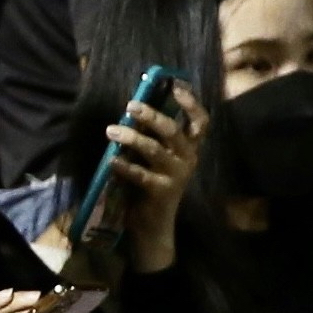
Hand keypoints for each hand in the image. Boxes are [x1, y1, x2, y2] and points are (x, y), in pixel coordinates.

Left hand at [105, 85, 208, 271]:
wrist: (154, 226)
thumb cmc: (152, 185)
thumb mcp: (158, 159)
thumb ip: (153, 137)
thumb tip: (135, 108)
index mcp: (190, 149)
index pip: (201, 123)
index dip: (192, 104)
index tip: (177, 86)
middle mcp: (188, 159)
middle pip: (174, 131)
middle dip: (152, 116)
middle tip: (130, 106)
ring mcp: (176, 176)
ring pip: (155, 150)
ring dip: (132, 137)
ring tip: (111, 131)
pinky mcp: (161, 192)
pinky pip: (140, 174)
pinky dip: (124, 165)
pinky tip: (111, 160)